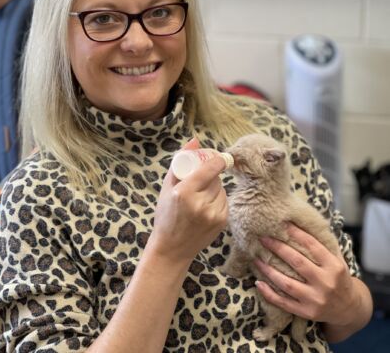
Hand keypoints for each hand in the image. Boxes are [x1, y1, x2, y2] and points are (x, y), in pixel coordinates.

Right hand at [150, 138, 227, 262]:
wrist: (172, 249)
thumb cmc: (165, 216)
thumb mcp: (166, 187)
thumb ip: (180, 162)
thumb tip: (195, 140)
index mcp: (185, 193)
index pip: (210, 168)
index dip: (217, 159)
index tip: (217, 156)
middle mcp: (201, 204)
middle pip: (215, 178)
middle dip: (210, 175)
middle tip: (199, 180)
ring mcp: (213, 214)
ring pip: (221, 189)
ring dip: (214, 187)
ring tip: (199, 196)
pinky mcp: (222, 222)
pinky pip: (224, 201)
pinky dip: (217, 199)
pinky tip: (205, 207)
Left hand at [253, 223, 357, 326]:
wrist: (351, 309)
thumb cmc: (339, 278)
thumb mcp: (338, 260)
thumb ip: (324, 244)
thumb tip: (303, 222)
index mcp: (334, 267)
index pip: (313, 246)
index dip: (296, 233)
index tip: (282, 223)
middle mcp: (326, 283)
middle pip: (297, 262)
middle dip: (278, 248)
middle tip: (262, 237)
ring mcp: (316, 300)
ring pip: (287, 283)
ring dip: (269, 270)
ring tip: (256, 258)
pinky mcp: (307, 312)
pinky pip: (284, 303)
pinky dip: (269, 293)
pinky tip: (258, 283)